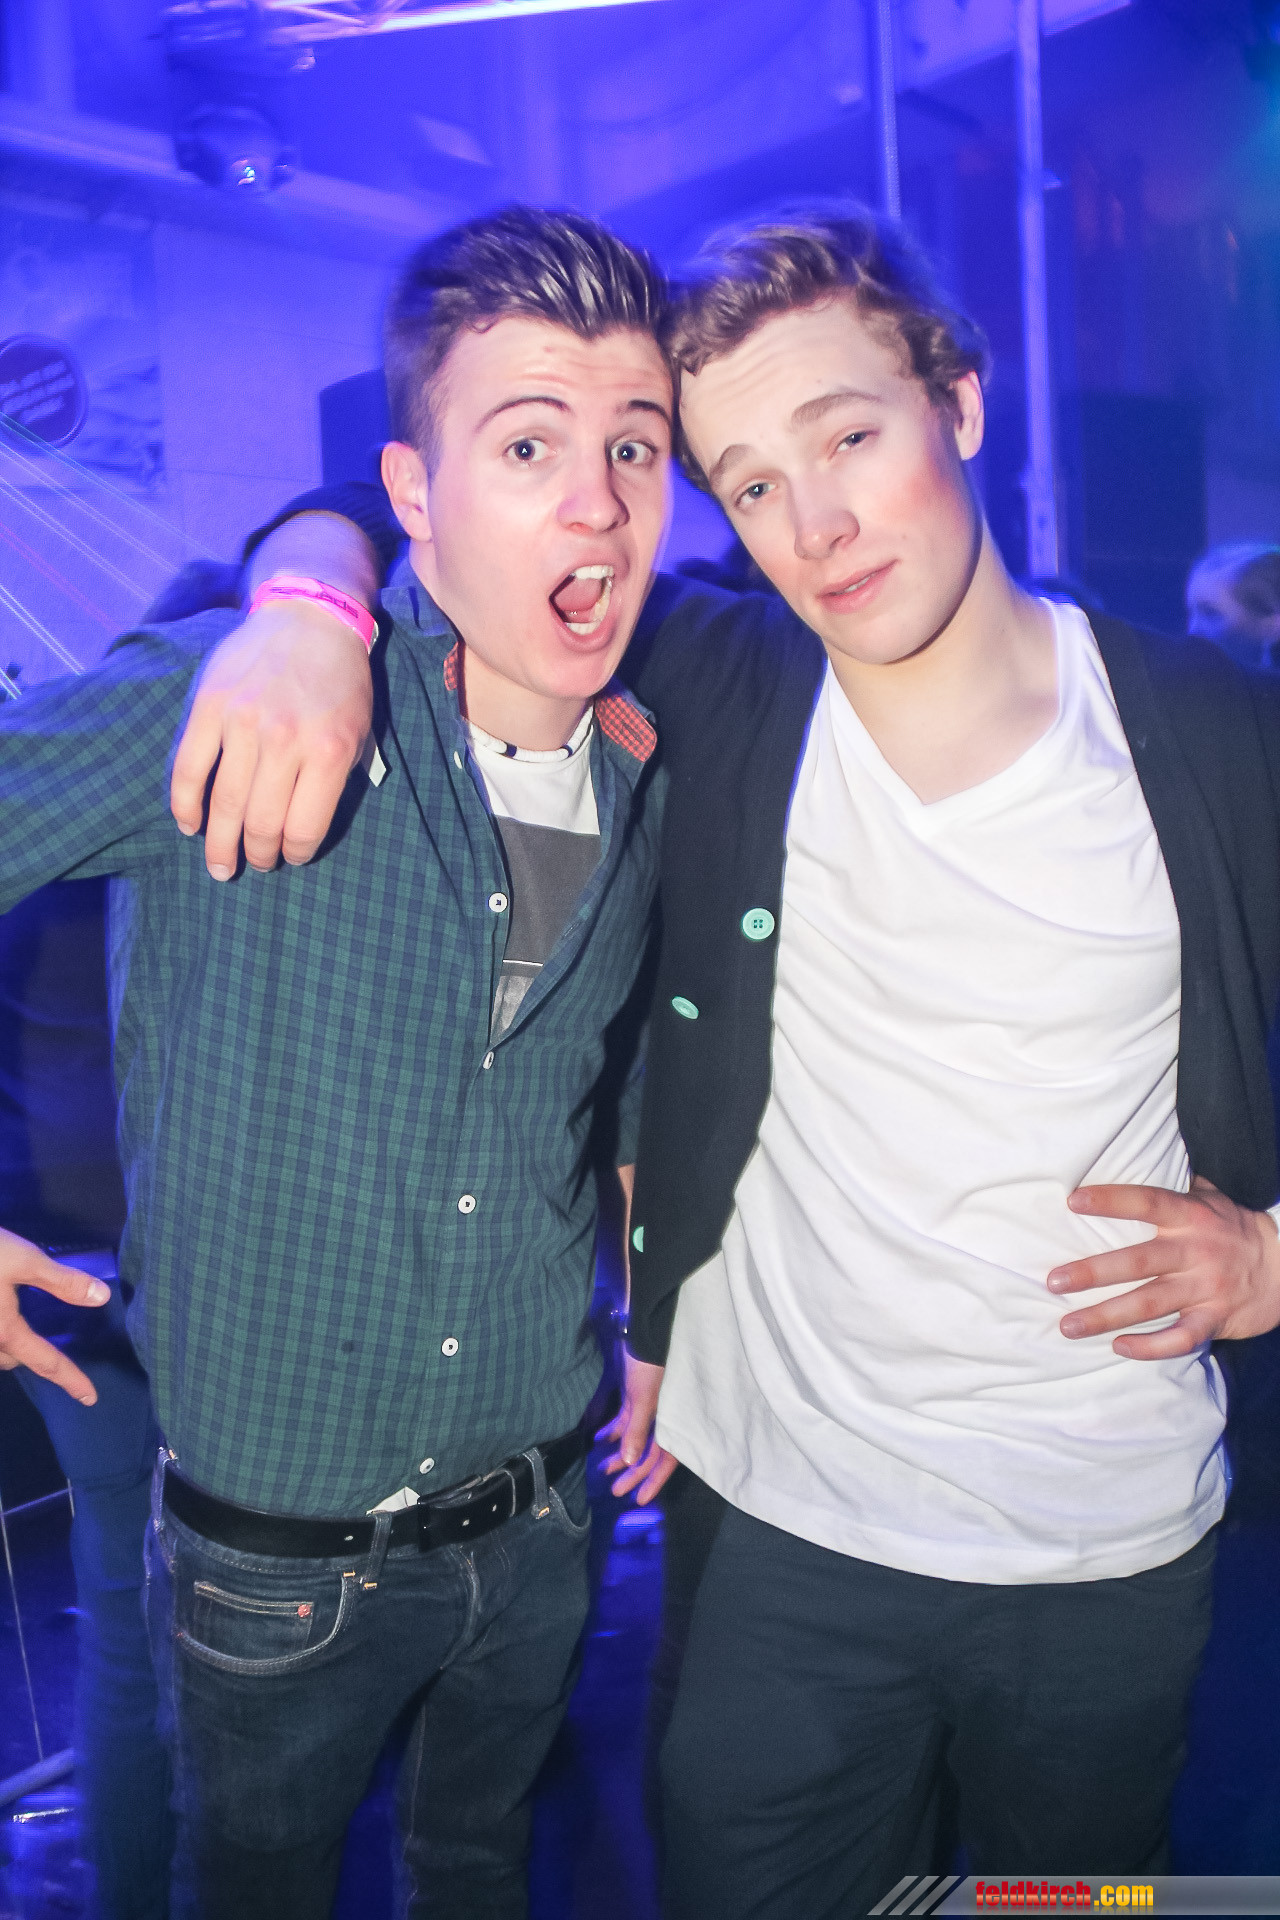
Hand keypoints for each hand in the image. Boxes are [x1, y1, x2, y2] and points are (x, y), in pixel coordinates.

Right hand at [0, 1229, 111, 1404]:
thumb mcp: (25, 1260)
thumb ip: (62, 1282)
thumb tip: (102, 1298)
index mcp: (4, 1331)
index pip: (46, 1362)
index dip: (71, 1379)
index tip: (90, 1397)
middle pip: (12, 1358)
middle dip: (31, 1355)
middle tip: (51, 1345)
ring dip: (7, 1346)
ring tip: (20, 1329)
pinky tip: (1, 1312)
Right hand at [170, 600, 373, 879]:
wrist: (310, 618)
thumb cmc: (341, 682)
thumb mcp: (358, 732)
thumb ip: (334, 779)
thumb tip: (300, 831)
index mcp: (327, 751)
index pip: (303, 828)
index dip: (294, 853)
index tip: (289, 857)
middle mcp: (284, 740)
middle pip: (261, 823)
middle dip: (257, 855)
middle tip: (253, 866)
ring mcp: (242, 722)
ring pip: (223, 803)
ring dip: (219, 843)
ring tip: (220, 864)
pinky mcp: (209, 706)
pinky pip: (188, 767)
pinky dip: (185, 804)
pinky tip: (190, 824)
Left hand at [597, 1348, 678, 1504]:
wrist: (646, 1331)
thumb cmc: (649, 1366)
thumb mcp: (643, 1399)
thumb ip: (637, 1430)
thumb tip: (630, 1462)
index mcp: (673, 1421)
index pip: (666, 1458)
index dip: (653, 1480)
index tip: (639, 1499)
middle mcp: (664, 1418)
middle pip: (649, 1451)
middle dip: (632, 1471)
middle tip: (615, 1489)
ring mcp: (649, 1407)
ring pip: (636, 1438)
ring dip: (621, 1453)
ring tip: (603, 1468)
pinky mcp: (637, 1396)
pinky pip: (627, 1420)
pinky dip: (615, 1431)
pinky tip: (600, 1440)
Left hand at [1047, 1176, 1279, 1358]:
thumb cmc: (1232, 1226)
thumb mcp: (1210, 1196)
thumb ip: (1174, 1183)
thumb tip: (1136, 1150)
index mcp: (1190, 1215)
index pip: (1146, 1202)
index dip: (1111, 1200)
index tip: (1073, 1201)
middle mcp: (1195, 1251)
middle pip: (1138, 1262)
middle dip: (1093, 1273)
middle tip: (1053, 1282)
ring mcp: (1205, 1288)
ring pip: (1149, 1304)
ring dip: (1106, 1316)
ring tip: (1068, 1326)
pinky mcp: (1215, 1318)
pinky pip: (1180, 1338)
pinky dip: (1150, 1347)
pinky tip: (1119, 1347)